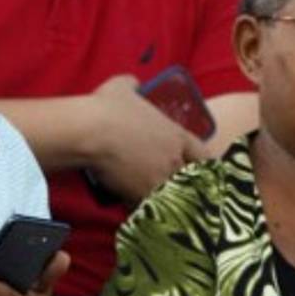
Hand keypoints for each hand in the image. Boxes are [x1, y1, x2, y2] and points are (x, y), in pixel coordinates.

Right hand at [90, 75, 208, 205]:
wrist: (92, 131)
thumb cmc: (108, 107)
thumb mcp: (124, 86)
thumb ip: (135, 86)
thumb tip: (133, 85)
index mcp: (177, 135)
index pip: (202, 155)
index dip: (201, 165)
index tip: (196, 171)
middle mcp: (173, 160)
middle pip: (189, 181)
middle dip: (181, 186)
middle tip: (173, 193)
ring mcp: (158, 179)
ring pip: (169, 198)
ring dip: (161, 201)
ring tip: (152, 206)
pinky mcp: (139, 194)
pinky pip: (146, 208)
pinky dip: (139, 209)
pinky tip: (131, 210)